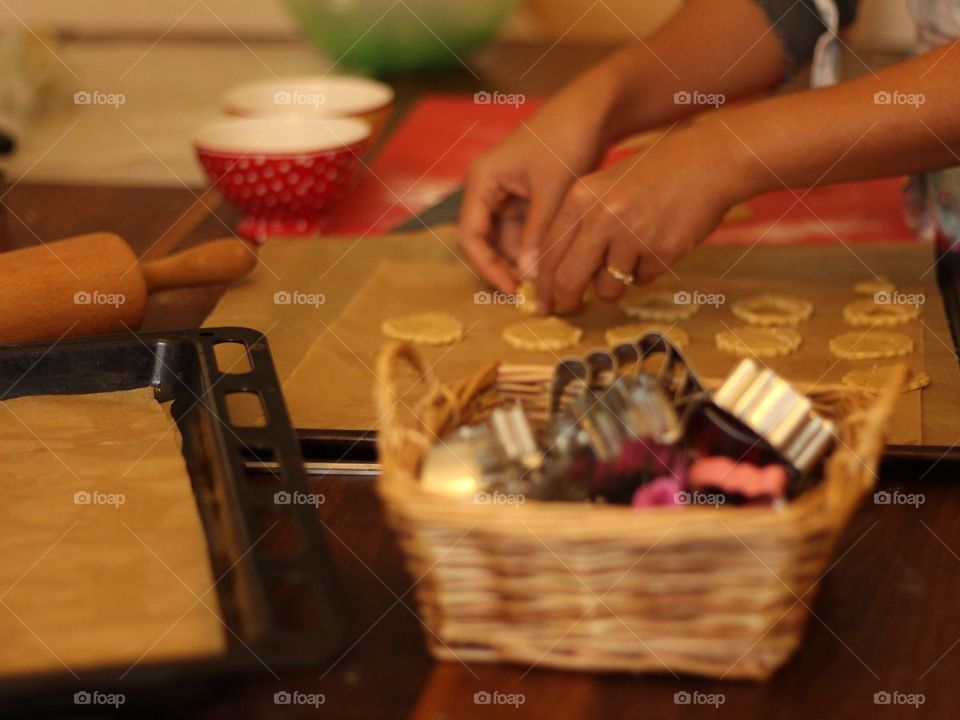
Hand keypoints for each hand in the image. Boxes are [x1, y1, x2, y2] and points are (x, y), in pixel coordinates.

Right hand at [458, 84, 613, 291]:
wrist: (595, 110)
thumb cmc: (568, 139)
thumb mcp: (553, 191)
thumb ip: (538, 235)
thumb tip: (529, 277)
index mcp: (482, 181)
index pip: (470, 236)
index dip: (487, 268)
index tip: (512, 291)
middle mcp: (488, 189)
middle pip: (486, 242)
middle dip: (506, 268)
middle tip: (532, 295)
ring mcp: (507, 194)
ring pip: (508, 241)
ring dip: (524, 262)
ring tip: (549, 283)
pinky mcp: (527, 198)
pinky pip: (525, 232)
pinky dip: (538, 249)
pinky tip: (556, 265)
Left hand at [536, 123, 746, 313]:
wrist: (707, 162)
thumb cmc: (652, 176)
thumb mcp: (604, 187)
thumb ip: (579, 225)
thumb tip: (556, 276)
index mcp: (581, 197)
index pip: (549, 253)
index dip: (544, 285)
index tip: (543, 302)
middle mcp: (601, 216)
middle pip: (569, 278)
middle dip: (567, 301)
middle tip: (569, 309)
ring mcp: (633, 234)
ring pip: (608, 287)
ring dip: (614, 285)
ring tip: (630, 257)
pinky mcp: (662, 250)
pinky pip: (642, 280)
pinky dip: (646, 271)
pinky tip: (657, 243)